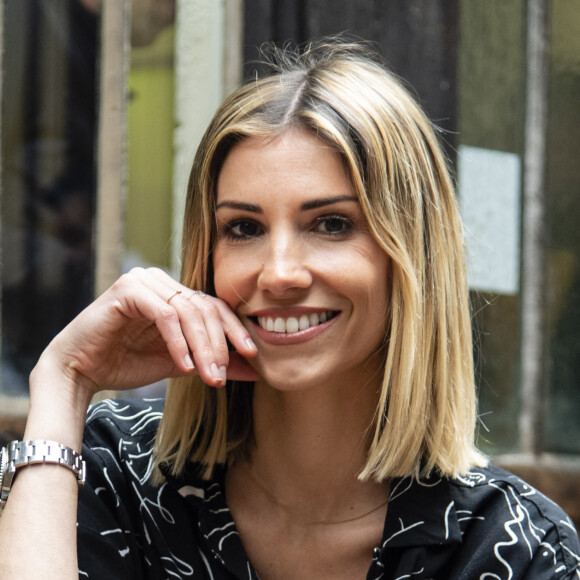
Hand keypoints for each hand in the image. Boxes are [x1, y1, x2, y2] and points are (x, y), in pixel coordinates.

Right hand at [36, 267, 259, 397]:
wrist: (80, 371)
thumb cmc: (127, 363)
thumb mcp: (181, 363)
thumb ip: (212, 361)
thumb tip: (253, 371)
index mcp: (174, 293)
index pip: (214, 307)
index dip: (235, 330)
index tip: (252, 355)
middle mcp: (162, 281)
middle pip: (205, 308)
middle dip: (219, 344)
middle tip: (222, 375)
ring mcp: (144, 281)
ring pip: (189, 312)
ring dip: (202, 347)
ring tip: (208, 375)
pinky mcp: (128, 289)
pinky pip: (165, 315)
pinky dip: (178, 342)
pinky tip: (184, 366)